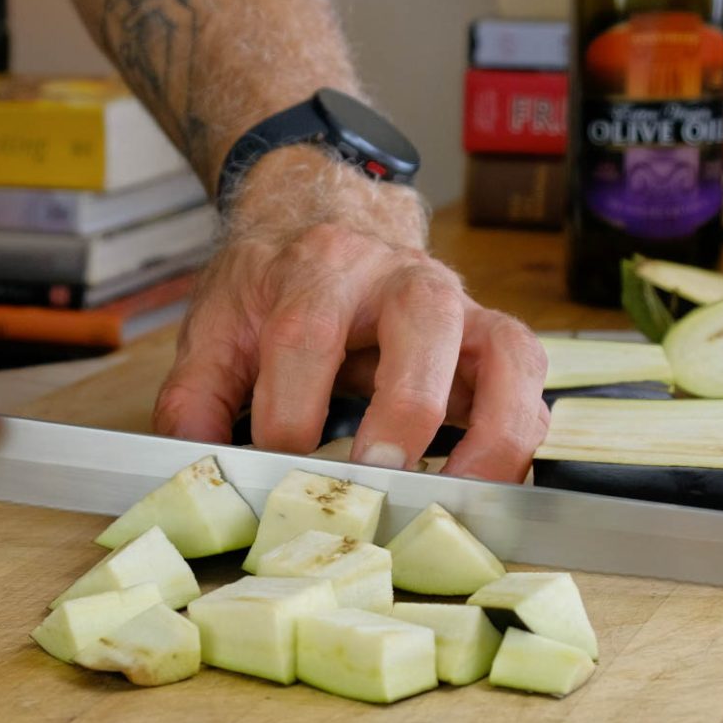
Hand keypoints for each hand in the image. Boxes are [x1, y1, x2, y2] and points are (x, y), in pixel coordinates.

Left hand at [153, 148, 549, 482]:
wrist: (329, 226)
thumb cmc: (276, 287)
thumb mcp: (219, 327)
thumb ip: (198, 397)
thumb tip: (192, 474)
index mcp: (321, 264)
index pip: (308, 330)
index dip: (292, 407)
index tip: (276, 471)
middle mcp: (402, 275)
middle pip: (424, 319)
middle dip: (406, 405)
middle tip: (380, 477)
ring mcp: (460, 305)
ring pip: (506, 349)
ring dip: (493, 428)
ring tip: (463, 495)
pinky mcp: (492, 337)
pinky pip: (530, 379)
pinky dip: (523, 430)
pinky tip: (492, 478)